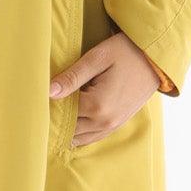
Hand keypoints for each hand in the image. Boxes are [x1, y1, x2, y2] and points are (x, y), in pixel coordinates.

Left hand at [49, 31, 159, 148]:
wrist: (155, 59)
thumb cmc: (126, 52)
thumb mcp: (97, 58)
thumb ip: (72, 76)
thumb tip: (47, 91)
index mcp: (97, 105)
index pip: (60, 113)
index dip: (46, 106)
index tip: (34, 99)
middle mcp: (104, 121)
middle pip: (67, 129)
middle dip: (53, 120)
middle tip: (38, 109)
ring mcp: (112, 126)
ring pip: (78, 138)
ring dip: (65, 128)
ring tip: (51, 114)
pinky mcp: (116, 125)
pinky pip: (91, 137)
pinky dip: (78, 132)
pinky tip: (69, 120)